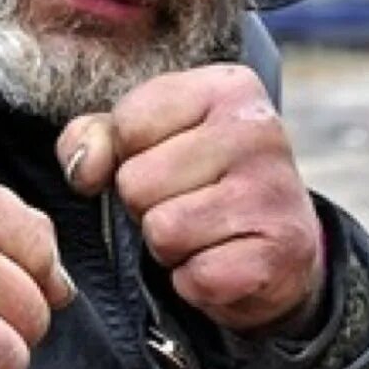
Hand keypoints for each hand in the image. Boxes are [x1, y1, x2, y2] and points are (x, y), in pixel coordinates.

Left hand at [55, 64, 322, 332]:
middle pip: (136, 182)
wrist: (278, 243)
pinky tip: (222, 261)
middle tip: (186, 203)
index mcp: (224, 87)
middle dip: (146, 205)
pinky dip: (195, 281)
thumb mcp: (141, 138)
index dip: (128, 156)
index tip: (165, 161)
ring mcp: (275, 191)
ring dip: (169, 245)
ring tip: (203, 231)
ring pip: (163, 231)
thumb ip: (94, 137)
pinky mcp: (283, 253)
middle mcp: (257, 130)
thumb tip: (85, 169)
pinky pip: (195, 277)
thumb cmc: (198, 180)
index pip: (127, 125)